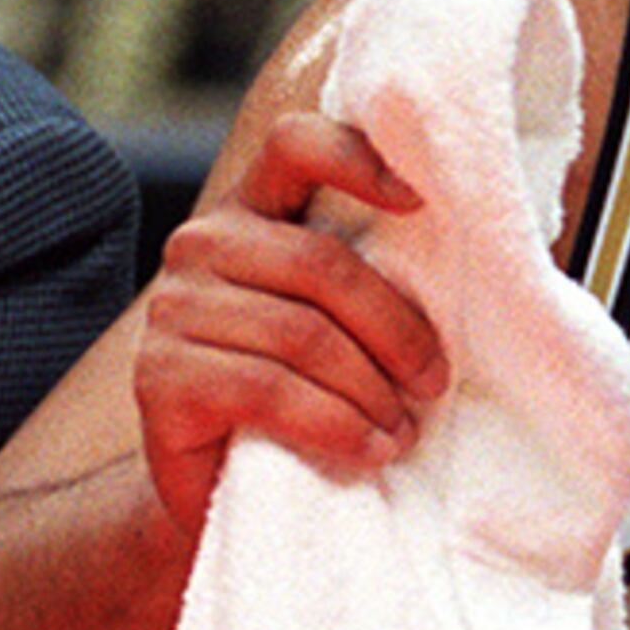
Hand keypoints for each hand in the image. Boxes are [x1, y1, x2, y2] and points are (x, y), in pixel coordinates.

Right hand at [134, 110, 447, 532]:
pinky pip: (269, 389)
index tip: (419, 202)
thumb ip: (367, 277)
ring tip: (402, 430)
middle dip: (395, 329)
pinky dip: (336, 425)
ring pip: (301, 334)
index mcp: (251, 211)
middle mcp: (201, 244)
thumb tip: (469, 260)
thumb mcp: (335, 322)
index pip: (295, 145)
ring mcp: (173, 308)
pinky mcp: (160, 377)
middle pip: (321, 263)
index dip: (357, 159)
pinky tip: (369, 450)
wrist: (218, 484)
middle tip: (433, 382)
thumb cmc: (297, 394)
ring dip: (371, 391)